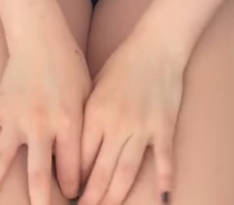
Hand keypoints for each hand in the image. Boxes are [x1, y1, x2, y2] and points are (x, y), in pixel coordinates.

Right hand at [0, 26, 91, 204]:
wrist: (42, 35)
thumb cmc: (70, 67)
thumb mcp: (87, 97)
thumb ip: (84, 130)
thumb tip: (87, 165)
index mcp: (68, 121)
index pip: (71, 170)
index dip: (72, 189)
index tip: (72, 198)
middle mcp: (40, 123)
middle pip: (38, 175)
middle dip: (39, 203)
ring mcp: (15, 115)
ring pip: (1, 159)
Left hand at [80, 34, 184, 204]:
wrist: (157, 44)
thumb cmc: (123, 65)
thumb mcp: (95, 87)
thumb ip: (86, 118)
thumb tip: (71, 148)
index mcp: (95, 112)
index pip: (79, 157)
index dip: (74, 180)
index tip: (69, 195)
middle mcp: (116, 123)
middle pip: (101, 172)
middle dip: (91, 198)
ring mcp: (142, 126)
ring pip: (126, 172)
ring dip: (115, 197)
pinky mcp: (164, 126)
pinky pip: (163, 160)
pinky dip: (163, 181)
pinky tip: (161, 200)